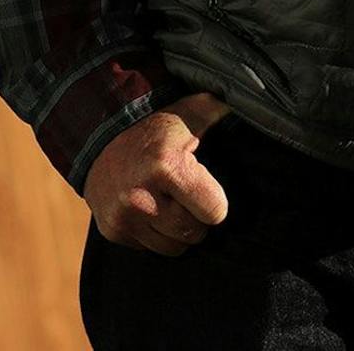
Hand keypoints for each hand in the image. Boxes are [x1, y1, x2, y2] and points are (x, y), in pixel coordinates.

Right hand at [82, 90, 234, 255]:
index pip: (215, 212)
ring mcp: (125, 216)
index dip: (215, 201)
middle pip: (194, 233)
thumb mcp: (188, 113)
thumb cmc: (154, 128)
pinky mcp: (112, 231)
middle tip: (186, 197)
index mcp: (166, 166)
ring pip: (173, 247)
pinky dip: (153, 234)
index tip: (206, 188)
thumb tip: (255, 104)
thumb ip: (219, 111)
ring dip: (176, 231)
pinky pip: (148, 249)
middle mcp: (142, 196)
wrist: (98, 137)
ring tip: (169, 204)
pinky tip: (149, 210)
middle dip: (196, 217)